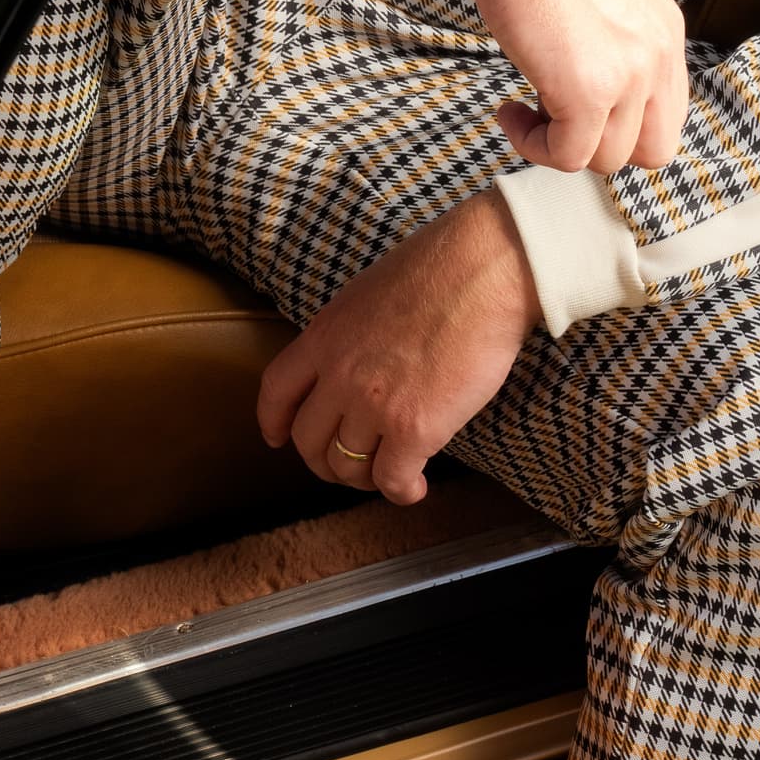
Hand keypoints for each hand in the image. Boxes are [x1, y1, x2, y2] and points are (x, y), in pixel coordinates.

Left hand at [256, 192, 538, 505]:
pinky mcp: (414, 429)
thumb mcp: (371, 292)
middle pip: (309, 440)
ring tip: (389, 473)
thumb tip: (362, 358)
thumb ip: (353, 332)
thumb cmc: (444, 268)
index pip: (276, 390)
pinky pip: (392, 480)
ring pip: (348, 467)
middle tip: (350, 464)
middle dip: (325, 461)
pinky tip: (415, 486)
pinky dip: (401, 491)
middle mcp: (339, 374)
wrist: (485, 269)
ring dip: (366, 478)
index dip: (274, 422)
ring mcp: (373, 404)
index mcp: (325, 334)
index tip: (278, 438)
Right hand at [430, 0, 687, 174]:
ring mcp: (629, 75)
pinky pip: (567, 156)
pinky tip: (509, 109)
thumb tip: (588, 80)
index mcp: (666, 31)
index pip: (668, 114)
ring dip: (558, 144)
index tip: (578, 107)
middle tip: (555, 119)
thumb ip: (615, 38)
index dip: (621, 125)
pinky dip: (532, 144)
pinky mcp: (589, 92)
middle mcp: (658, 54)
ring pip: (606, 159)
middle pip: (653, 150)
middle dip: (600, 147)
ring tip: (523, 107)